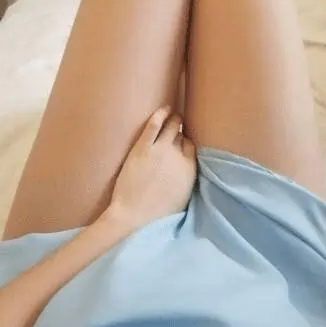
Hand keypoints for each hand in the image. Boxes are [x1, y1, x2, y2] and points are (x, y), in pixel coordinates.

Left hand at [104, 107, 196, 231]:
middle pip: (183, 134)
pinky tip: (163, 110)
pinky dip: (160, 114)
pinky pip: (154, 125)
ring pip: (172, 126)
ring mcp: (160, 150)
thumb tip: (188, 168)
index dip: (186, 142)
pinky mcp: (142, 148)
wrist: (133, 215)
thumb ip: (188, 178)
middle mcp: (178, 156)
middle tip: (178, 124)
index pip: (192, 146)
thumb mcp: (184, 197)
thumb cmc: (157, 213)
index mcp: (190, 169)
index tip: (182, 141)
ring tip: (172, 115)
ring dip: (174, 119)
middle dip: (182, 128)